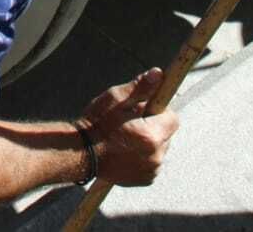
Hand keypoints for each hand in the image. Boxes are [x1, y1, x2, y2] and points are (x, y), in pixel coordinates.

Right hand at [79, 68, 178, 187]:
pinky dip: (144, 155)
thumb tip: (158, 74)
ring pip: (159, 148)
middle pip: (166, 134)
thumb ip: (140, 88)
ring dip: (149, 140)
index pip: (172, 119)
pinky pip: (152, 161)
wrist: (79, 153)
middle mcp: (155, 157)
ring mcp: (150, 171)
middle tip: (132, 121)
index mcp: (151, 136)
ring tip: (127, 136)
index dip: (160, 110)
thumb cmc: (96, 123)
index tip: (146, 107)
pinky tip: (126, 149)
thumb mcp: (116, 99)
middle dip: (154, 125)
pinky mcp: (145, 179)